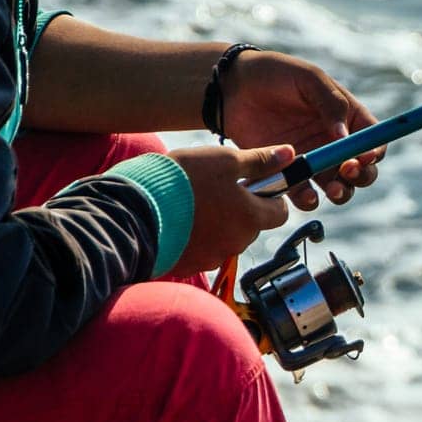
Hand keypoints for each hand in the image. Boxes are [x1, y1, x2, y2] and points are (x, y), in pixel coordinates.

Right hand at [167, 145, 293, 275]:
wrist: (132, 211)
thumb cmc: (180, 181)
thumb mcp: (223, 161)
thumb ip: (258, 161)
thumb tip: (289, 154)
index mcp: (251, 218)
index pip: (280, 213)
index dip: (270, 197)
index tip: (252, 185)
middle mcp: (237, 243)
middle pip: (251, 226)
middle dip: (239, 210)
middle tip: (213, 191)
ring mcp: (212, 258)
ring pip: (225, 239)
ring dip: (216, 225)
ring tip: (190, 205)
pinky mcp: (188, 266)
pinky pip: (200, 251)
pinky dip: (195, 238)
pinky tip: (177, 222)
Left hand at [217, 50, 383, 210]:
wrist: (232, 88)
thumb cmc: (275, 74)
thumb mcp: (309, 79)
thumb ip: (331, 104)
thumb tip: (344, 136)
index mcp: (348, 118)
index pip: (373, 141)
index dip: (374, 152)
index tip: (364, 156)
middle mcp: (335, 143)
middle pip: (361, 170)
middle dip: (361, 176)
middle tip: (347, 172)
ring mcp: (313, 161)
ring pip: (338, 187)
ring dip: (342, 193)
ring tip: (333, 190)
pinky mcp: (288, 174)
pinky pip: (304, 193)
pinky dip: (308, 199)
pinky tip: (306, 194)